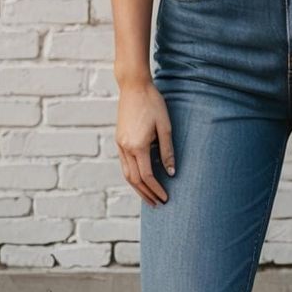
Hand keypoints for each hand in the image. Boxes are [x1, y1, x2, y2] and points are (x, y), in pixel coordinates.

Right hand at [116, 79, 174, 205]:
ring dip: (138, 188)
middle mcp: (126, 148)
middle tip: (157, 204)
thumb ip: (167, 150)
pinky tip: (140, 179)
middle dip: (146, 194)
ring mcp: (120, 145)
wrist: (134, 86)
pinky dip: (132, 176)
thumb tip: (171, 173)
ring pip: (127, 174)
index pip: (147, 176)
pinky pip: (124, 165)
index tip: (165, 198)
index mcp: (137, 146)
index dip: (156, 189)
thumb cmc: (153, 103)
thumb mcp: (164, 125)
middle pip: (134, 180)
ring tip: (149, 197)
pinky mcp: (119, 140)